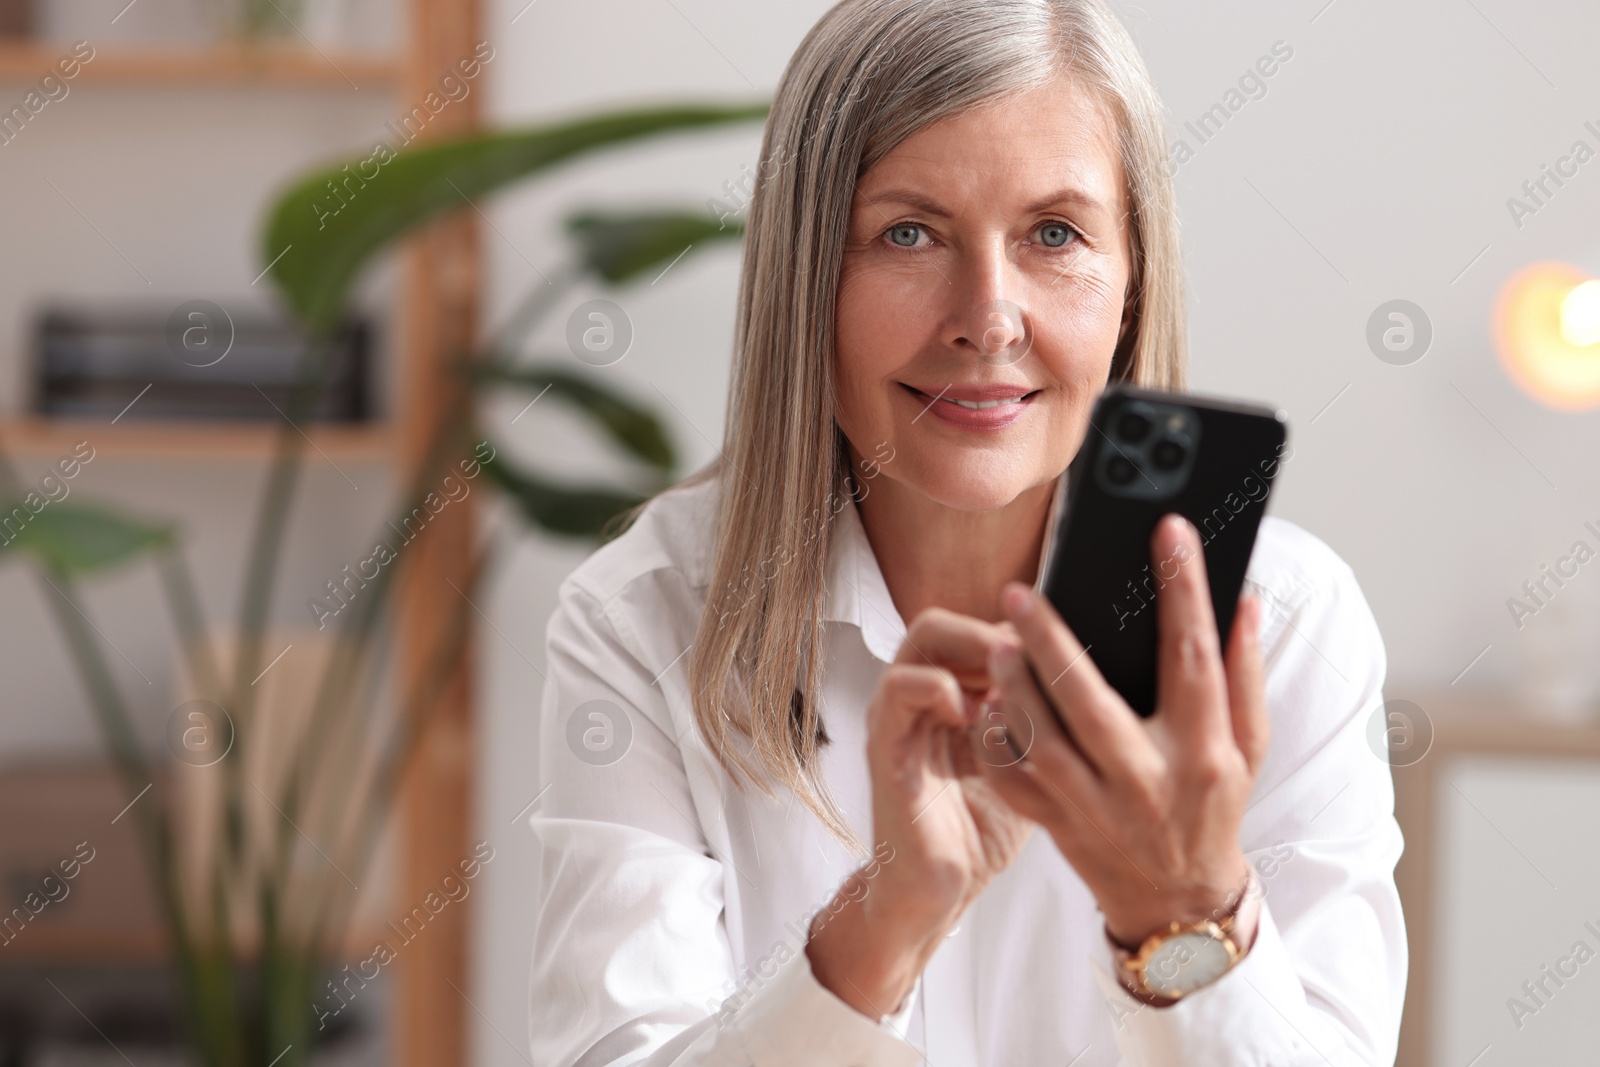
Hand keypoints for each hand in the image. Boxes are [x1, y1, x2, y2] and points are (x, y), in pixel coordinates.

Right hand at [807, 608, 1035, 1018]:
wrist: (940, 892)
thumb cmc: (983, 829)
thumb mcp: (1027, 764)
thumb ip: (1045, 723)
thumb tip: (1099, 686)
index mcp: (952, 697)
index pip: (974, 630)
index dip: (1016, 631)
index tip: (1056, 656)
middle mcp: (920, 698)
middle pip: (947, 621)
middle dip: (993, 628)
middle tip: (1032, 658)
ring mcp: (899, 716)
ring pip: (923, 639)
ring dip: (973, 648)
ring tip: (1008, 679)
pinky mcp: (885, 745)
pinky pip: (899, 689)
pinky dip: (939, 687)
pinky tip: (974, 713)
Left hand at [976, 513, 1268, 950]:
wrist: (1177, 898)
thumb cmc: (1212, 805)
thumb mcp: (1247, 746)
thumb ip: (1243, 672)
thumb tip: (1244, 601)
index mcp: (1203, 751)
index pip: (1193, 657)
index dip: (1184, 590)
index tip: (1169, 531)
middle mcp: (1147, 778)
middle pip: (1091, 701)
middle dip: (1053, 643)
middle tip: (1019, 592)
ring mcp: (1097, 807)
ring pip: (1043, 740)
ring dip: (1014, 688)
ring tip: (996, 640)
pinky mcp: (1058, 825)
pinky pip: (1015, 780)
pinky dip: (997, 742)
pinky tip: (986, 704)